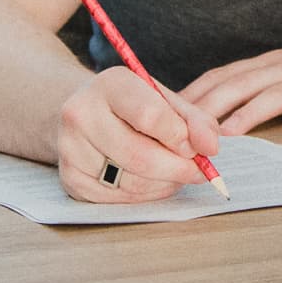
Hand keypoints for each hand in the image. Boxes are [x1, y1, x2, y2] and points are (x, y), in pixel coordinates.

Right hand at [54, 66, 222, 203]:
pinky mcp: (71, 179)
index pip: (150, 115)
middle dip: (178, 169)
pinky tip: (153, 181)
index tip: (200, 148)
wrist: (86, 114)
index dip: (181, 137)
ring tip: (176, 173)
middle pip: (140, 155)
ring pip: (132, 182)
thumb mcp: (164, 99)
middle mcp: (80, 114)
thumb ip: (194, 121)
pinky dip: (147, 194)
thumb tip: (211, 148)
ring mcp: (70, 149)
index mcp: (109, 84)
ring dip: (165, 184)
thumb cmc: (133, 105)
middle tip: (199, 172)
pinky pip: (120, 198)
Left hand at [187, 27, 281, 139]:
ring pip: (279, 95)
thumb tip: (224, 110)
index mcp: (276, 63)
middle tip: (180, 130)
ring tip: (228, 136)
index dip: (194, 93)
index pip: (225, 75)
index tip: (164, 112)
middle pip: (242, 84)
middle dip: (208, 106)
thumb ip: (265, 85)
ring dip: (251, 115)